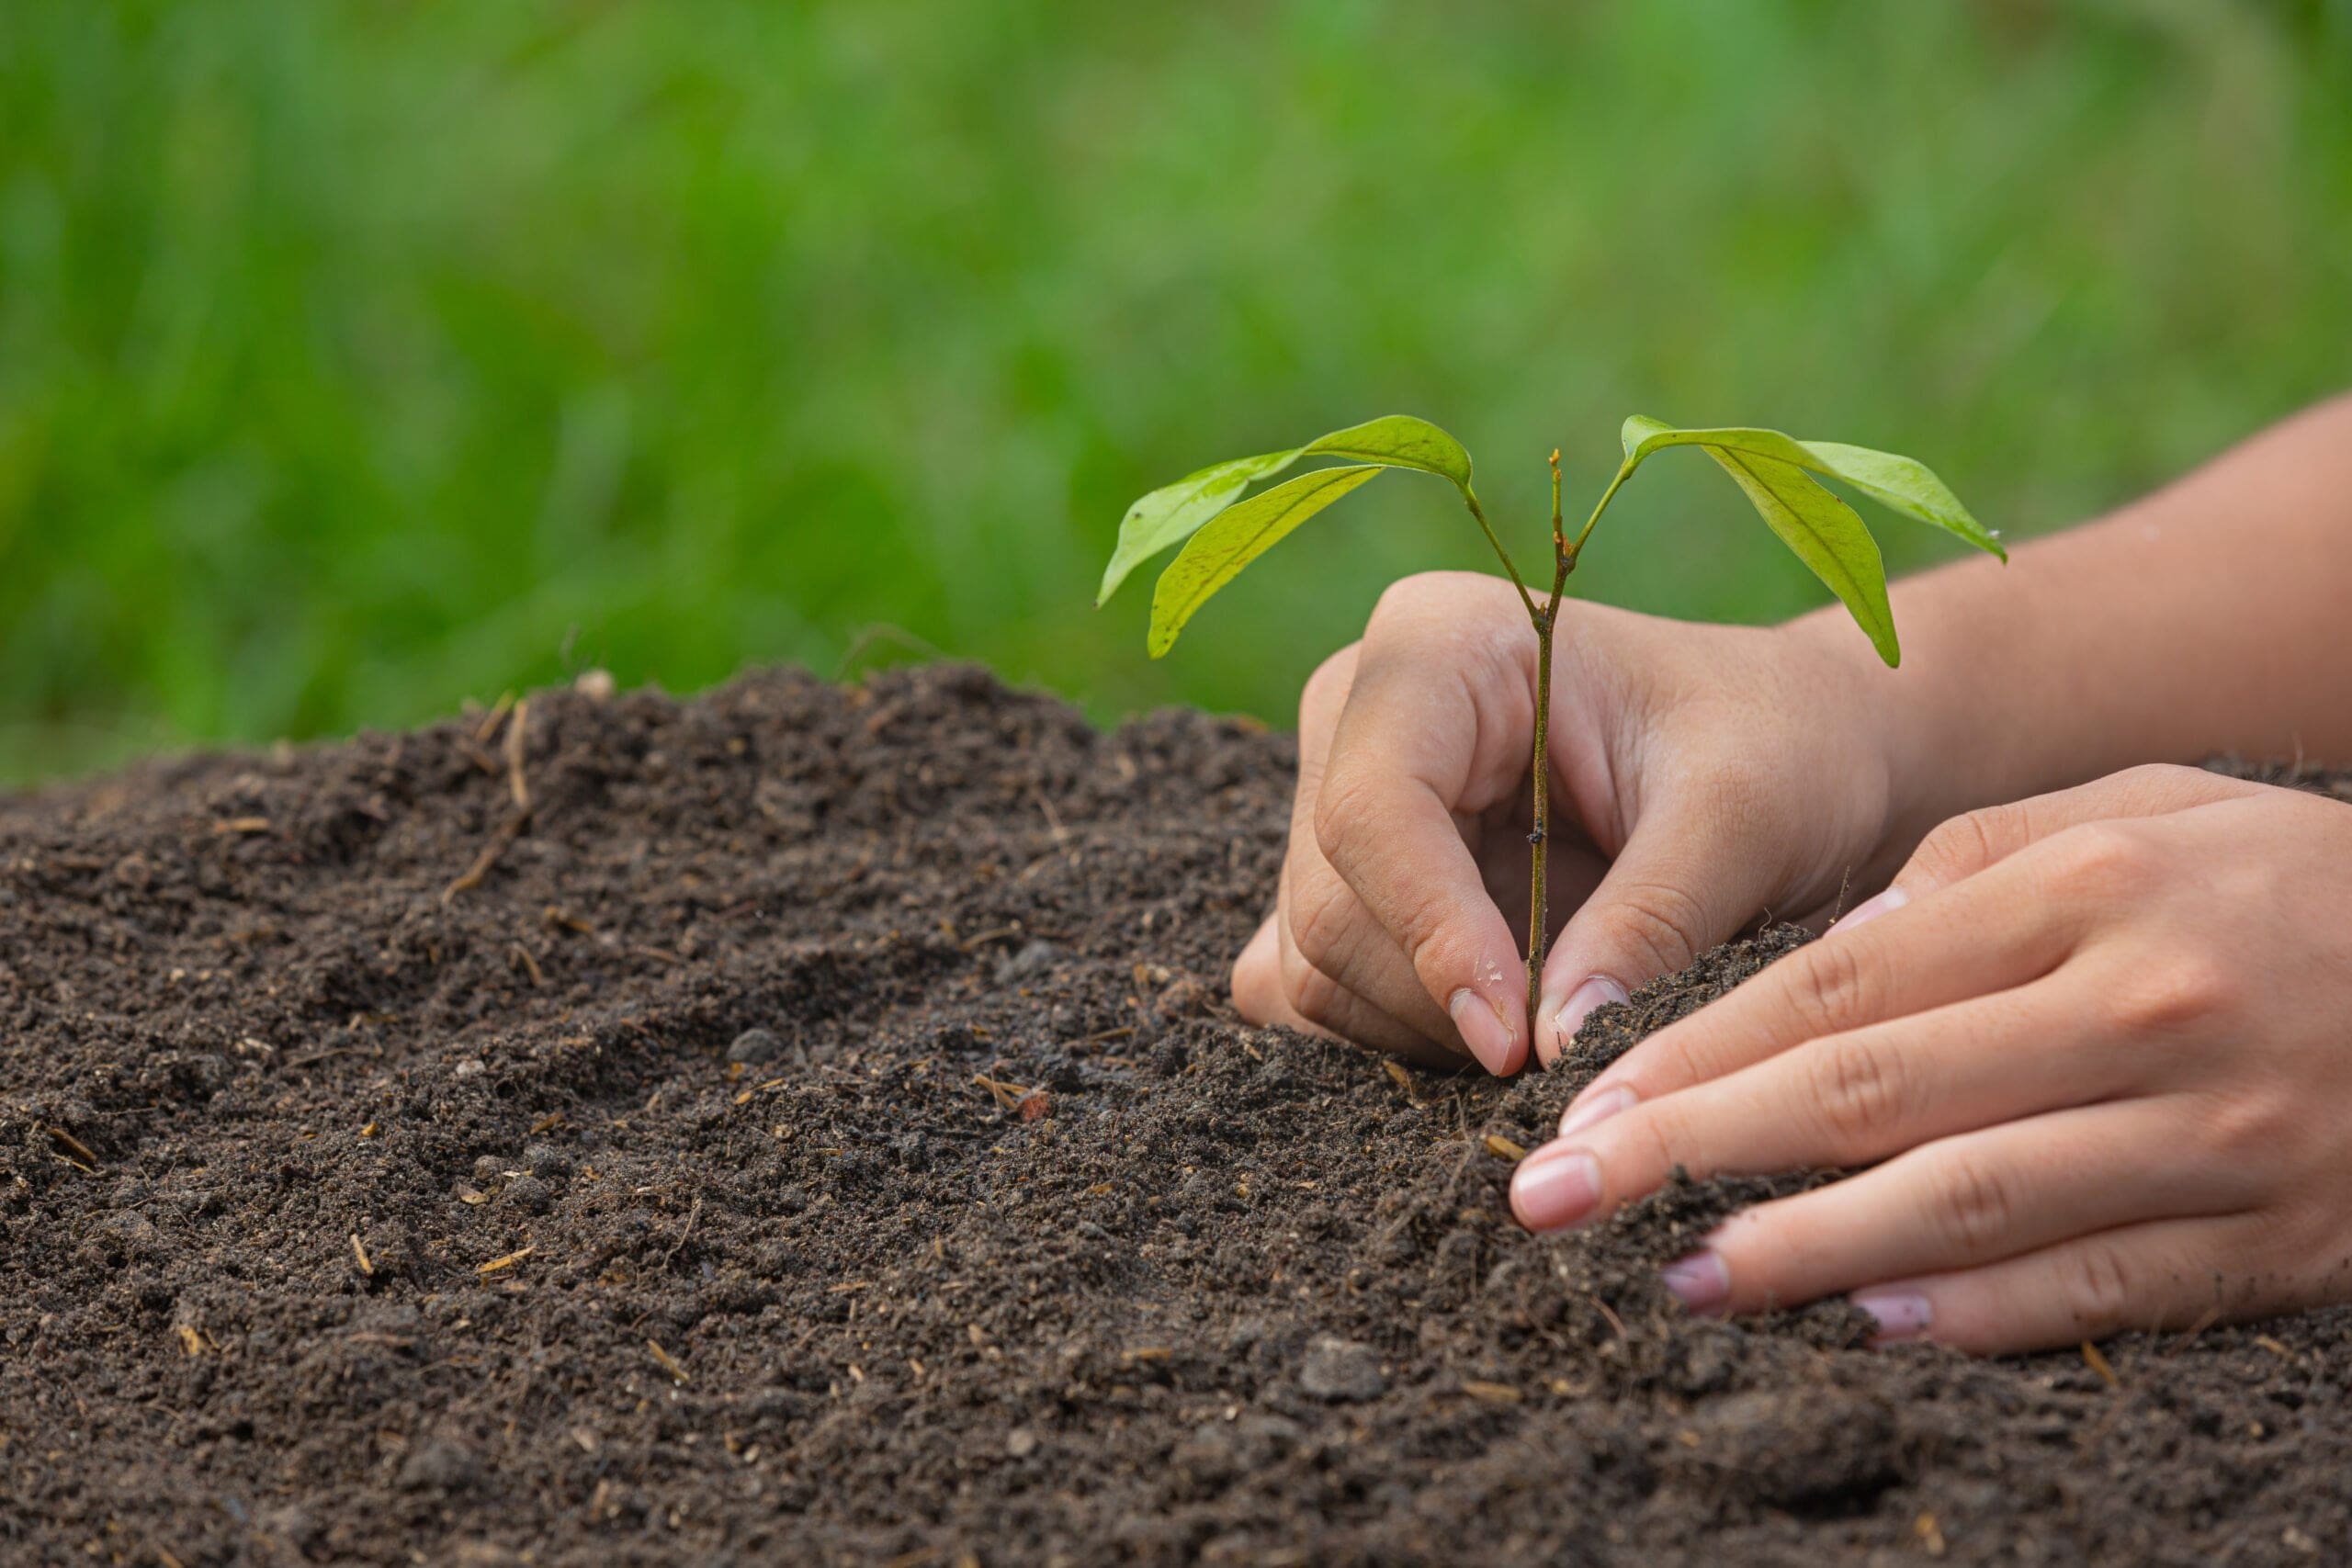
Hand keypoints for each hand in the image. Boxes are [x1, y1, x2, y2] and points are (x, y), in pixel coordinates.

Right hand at [1229, 570, 1908, 1072]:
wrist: (1799, 747)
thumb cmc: (1780, 743)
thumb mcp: (1744, 817)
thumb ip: (1650, 922)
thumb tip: (1556, 1043)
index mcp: (1437, 645)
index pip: (1374, 809)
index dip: (1431, 936)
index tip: (1515, 1041)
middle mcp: (1360, 712)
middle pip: (1332, 901)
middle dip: (1443, 1000)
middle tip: (1570, 1045)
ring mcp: (1341, 798)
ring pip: (1317, 963)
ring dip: (1430, 1030)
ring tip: (1562, 1024)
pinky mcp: (1349, 880)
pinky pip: (1321, 990)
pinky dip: (1406, 1036)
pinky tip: (1508, 1028)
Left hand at [1512, 763, 2351, 1351]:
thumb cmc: (2277, 879)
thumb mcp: (2140, 810)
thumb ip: (1973, 860)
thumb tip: (1828, 944)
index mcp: (2085, 887)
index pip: (1839, 978)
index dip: (1697, 1049)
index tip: (1585, 1101)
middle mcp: (2138, 1007)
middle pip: (1869, 1090)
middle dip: (1691, 1150)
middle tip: (1559, 1198)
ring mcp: (2210, 1132)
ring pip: (1964, 1202)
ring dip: (1800, 1251)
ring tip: (1677, 1277)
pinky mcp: (2272, 1238)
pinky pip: (2094, 1287)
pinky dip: (1972, 1316)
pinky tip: (1859, 1324)